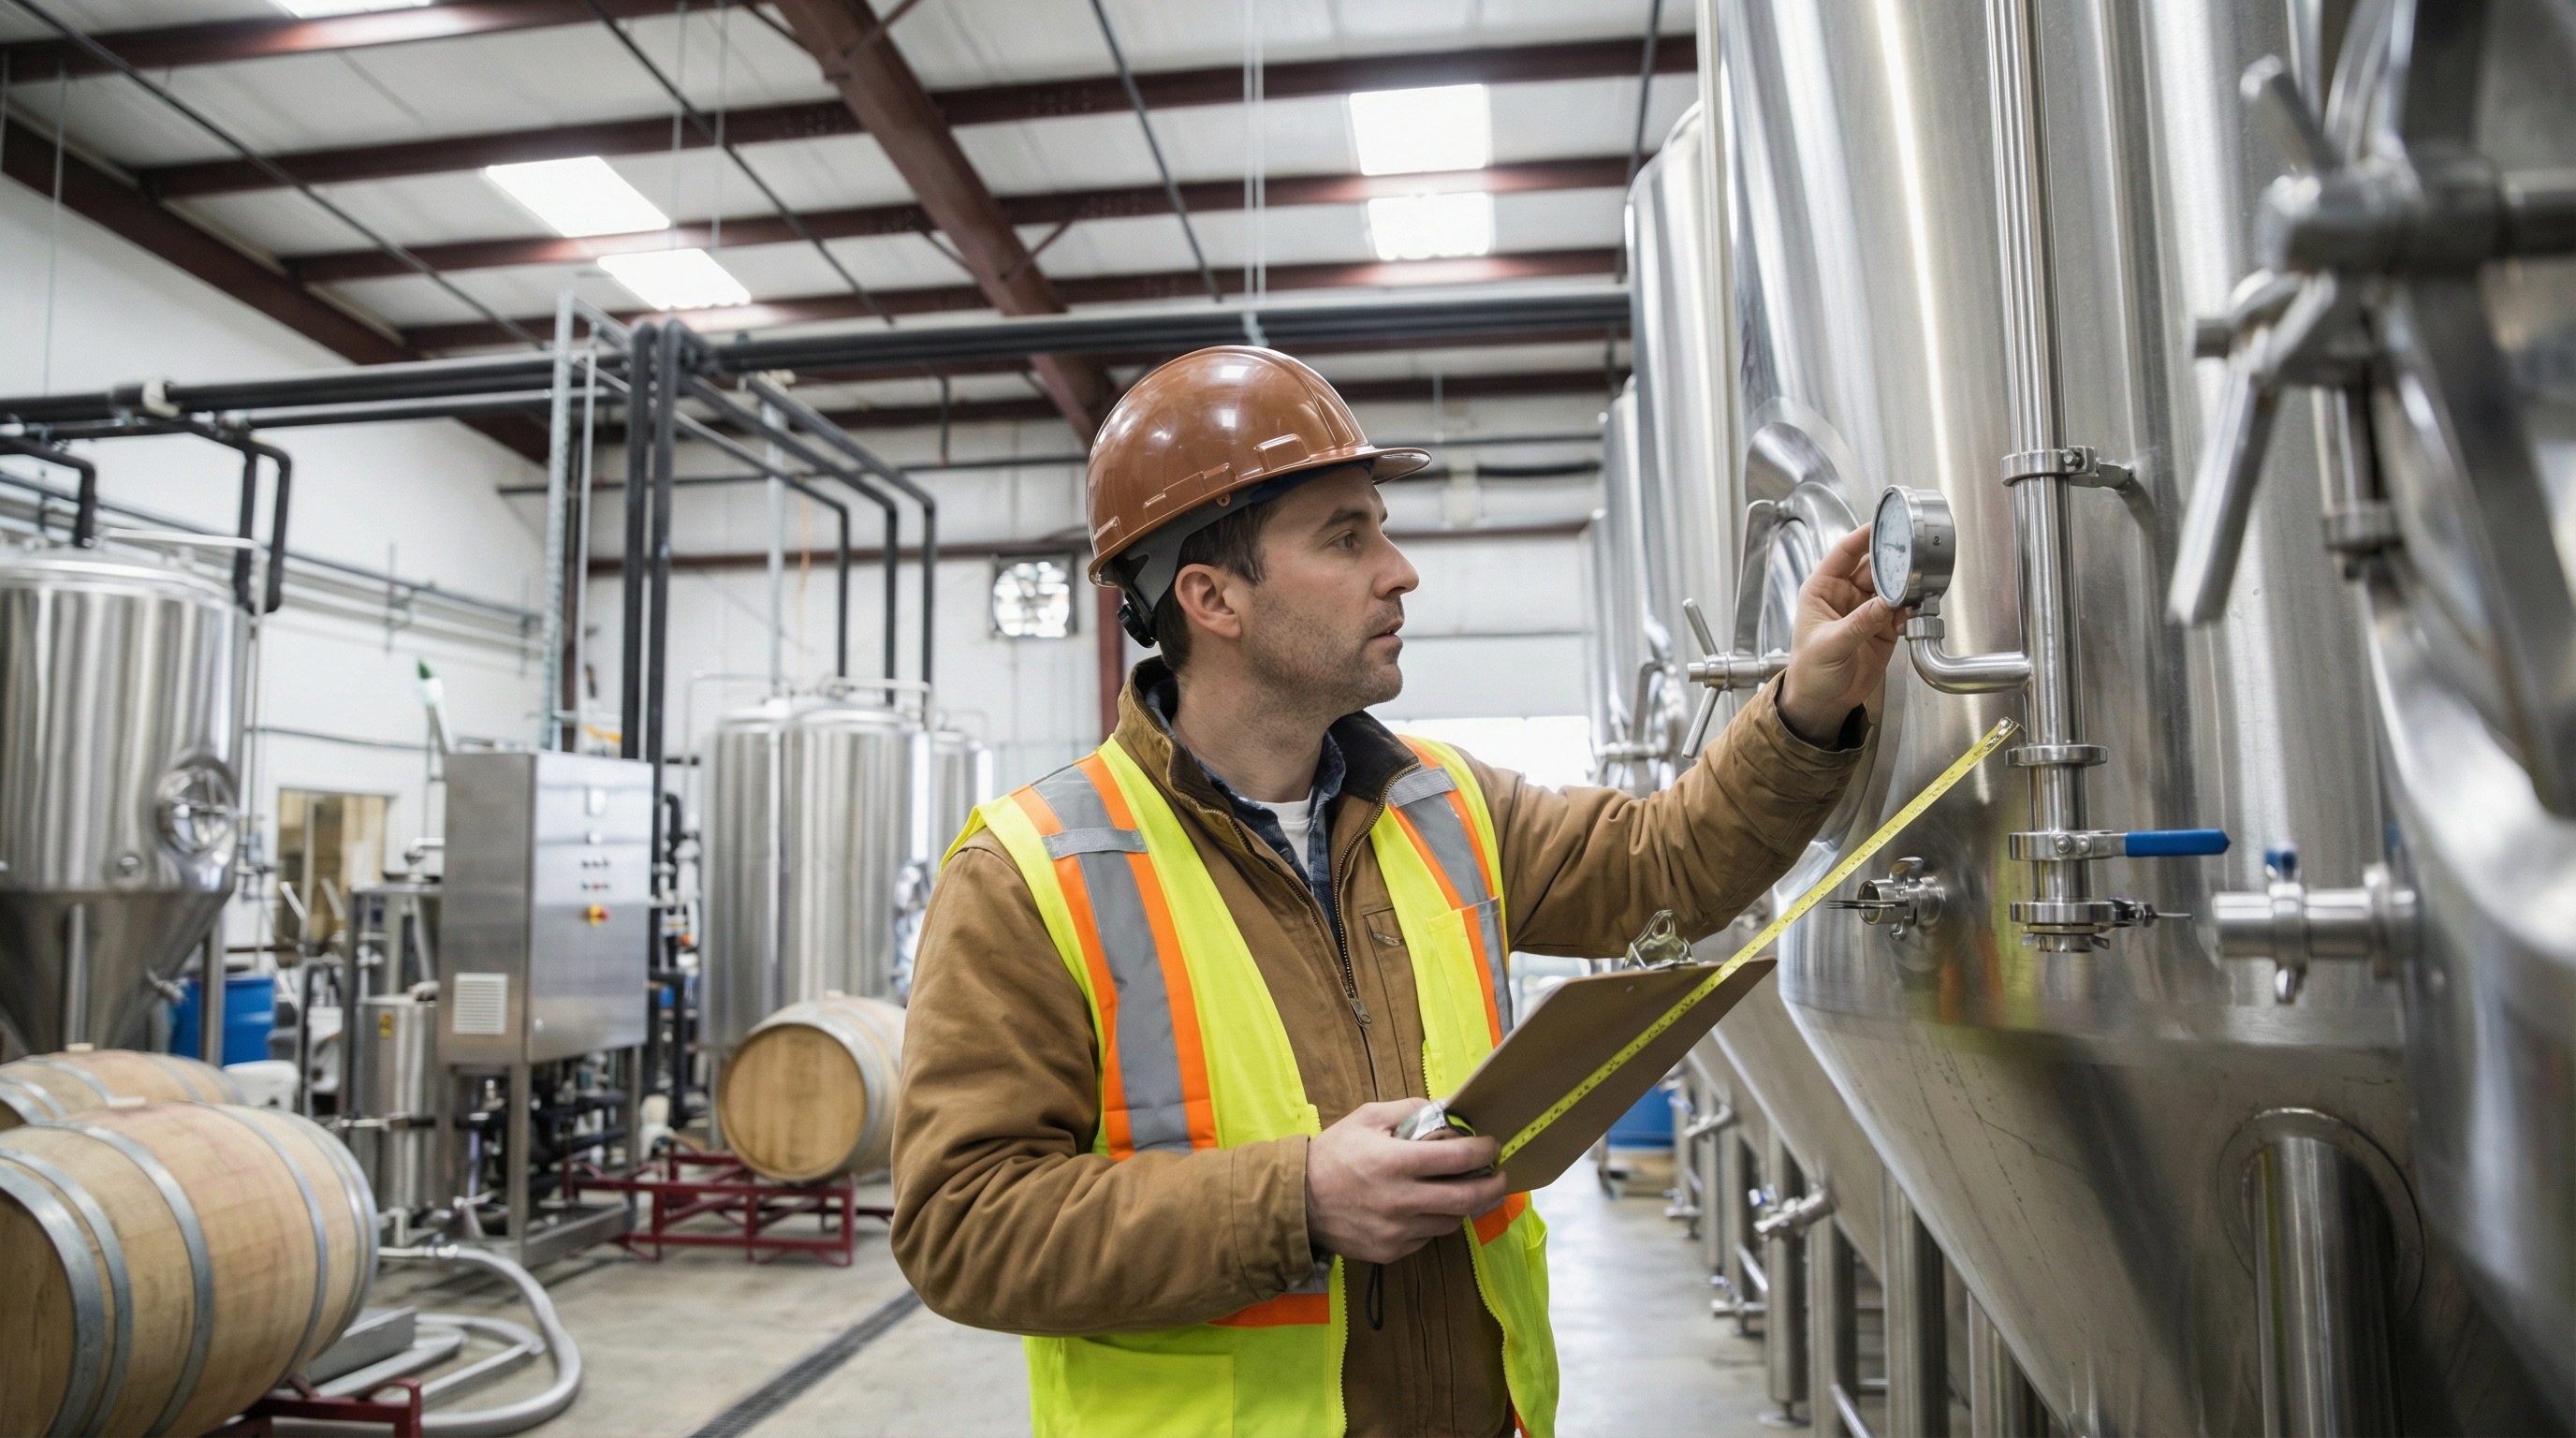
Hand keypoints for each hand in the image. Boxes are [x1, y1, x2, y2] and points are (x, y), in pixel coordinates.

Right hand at [1305, 1100, 1508, 1264]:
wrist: (1298, 1201)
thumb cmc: (1334, 1154)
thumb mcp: (1367, 1118)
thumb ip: (1409, 1111)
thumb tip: (1447, 1111)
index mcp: (1395, 1162)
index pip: (1457, 1158)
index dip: (1483, 1150)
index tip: (1492, 1145)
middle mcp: (1401, 1200)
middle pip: (1465, 1198)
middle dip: (1492, 1186)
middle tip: (1500, 1176)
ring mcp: (1397, 1231)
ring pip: (1450, 1221)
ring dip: (1463, 1205)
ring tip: (1464, 1190)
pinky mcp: (1391, 1251)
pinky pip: (1427, 1237)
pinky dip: (1434, 1221)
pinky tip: (1426, 1207)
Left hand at [1778, 524, 1906, 745]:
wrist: (1823, 702)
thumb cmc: (1810, 671)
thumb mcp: (1830, 645)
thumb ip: (1860, 623)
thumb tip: (1885, 604)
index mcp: (1823, 589)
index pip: (1844, 553)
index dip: (1862, 537)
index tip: (1881, 525)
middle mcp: (1846, 595)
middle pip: (1873, 567)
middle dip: (1891, 562)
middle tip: (1910, 559)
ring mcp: (1866, 610)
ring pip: (1890, 586)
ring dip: (1903, 586)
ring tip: (1914, 587)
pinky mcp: (1883, 627)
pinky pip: (1900, 610)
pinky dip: (1908, 609)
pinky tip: (1911, 613)